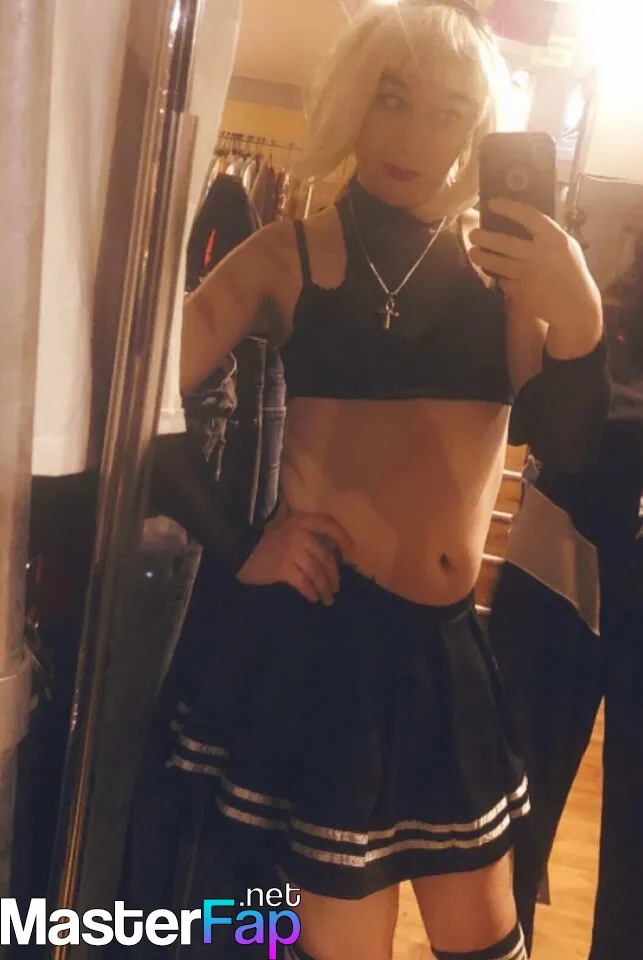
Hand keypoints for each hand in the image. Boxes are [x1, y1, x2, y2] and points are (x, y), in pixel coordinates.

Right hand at [237, 512, 352, 605]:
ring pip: (316, 572)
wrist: (240, 551)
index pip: (328, 524)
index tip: (351, 553)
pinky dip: (311, 592)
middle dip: (333, 575)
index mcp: (301, 522)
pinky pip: (304, 583)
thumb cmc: (265, 544)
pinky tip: (313, 598)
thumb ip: (306, 539)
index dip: (342, 538)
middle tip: (336, 587)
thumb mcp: (287, 532)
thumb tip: (330, 557)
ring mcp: (292, 551)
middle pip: (325, 557)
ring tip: (328, 599)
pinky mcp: (284, 568)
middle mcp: (299, 534)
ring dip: (324, 588)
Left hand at [469, 199, 601, 336]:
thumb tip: (520, 221)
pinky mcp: (521, 291)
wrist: (575, 306)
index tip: (492, 203)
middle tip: (473, 233)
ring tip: (473, 252)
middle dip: (484, 237)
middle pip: (504, 242)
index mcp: (555, 239)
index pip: (529, 216)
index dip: (508, 207)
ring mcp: (529, 274)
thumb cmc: (570, 272)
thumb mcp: (565, 247)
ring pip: (497, 263)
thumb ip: (546, 235)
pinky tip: (495, 273)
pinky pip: (503, 281)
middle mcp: (541, 255)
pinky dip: (499, 277)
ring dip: (481, 257)